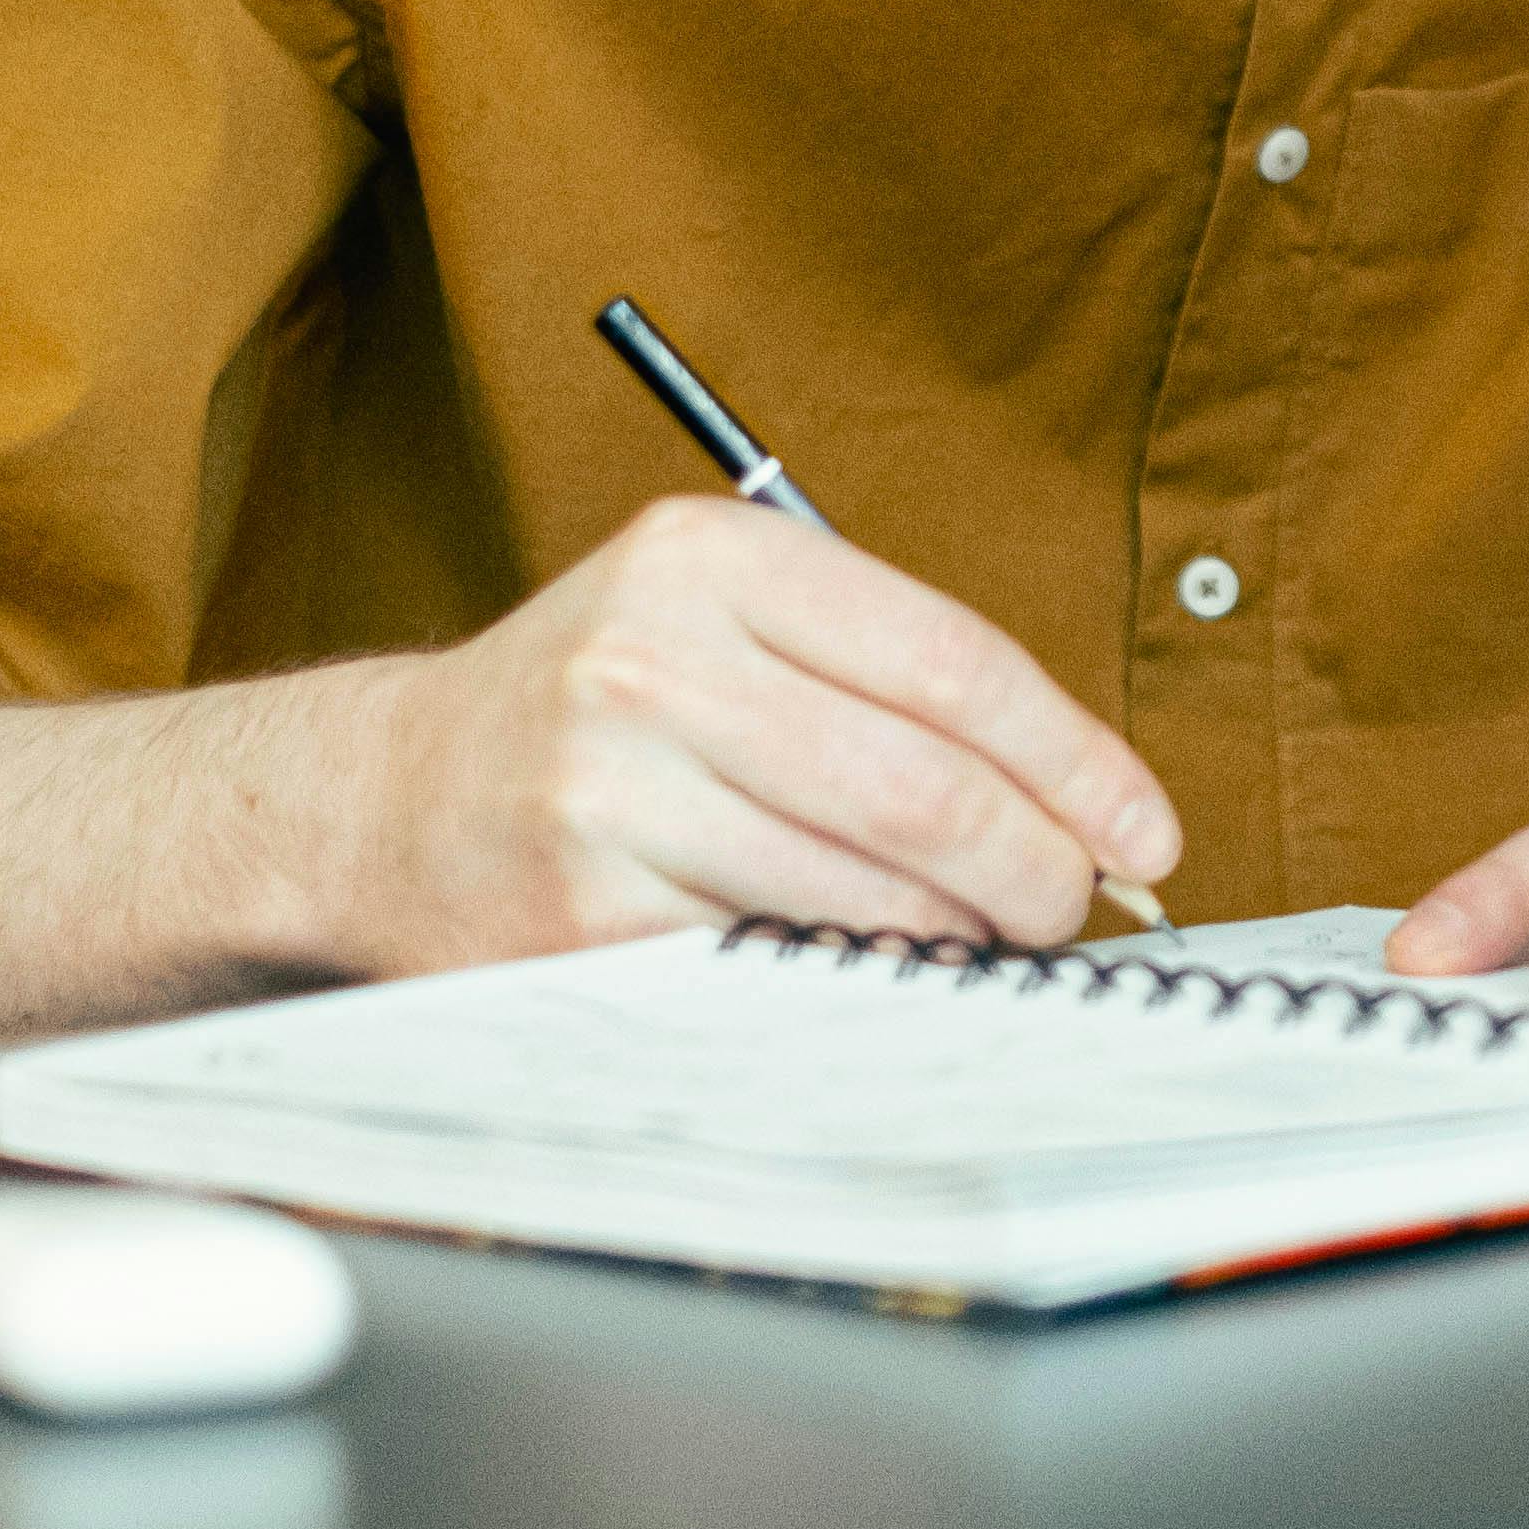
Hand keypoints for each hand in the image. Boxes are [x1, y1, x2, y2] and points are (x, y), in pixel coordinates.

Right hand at [329, 498, 1180, 971]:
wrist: (385, 800)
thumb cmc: (595, 710)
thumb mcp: (714, 618)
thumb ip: (877, 673)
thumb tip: (1077, 793)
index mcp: (710, 555)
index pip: (953, 658)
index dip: (1075, 758)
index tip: (1144, 828)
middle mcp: (654, 656)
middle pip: (927, 786)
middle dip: (1039, 866)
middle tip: (1073, 904)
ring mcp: (611, 789)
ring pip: (871, 888)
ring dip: (960, 934)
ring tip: (979, 935)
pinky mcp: (585, 912)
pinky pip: (783, 959)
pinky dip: (861, 973)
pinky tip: (875, 963)